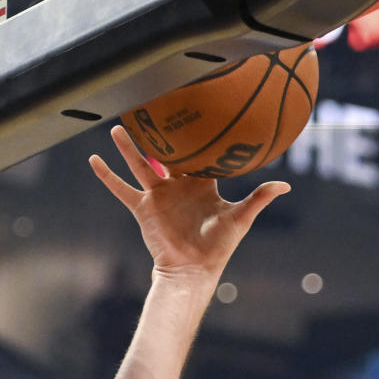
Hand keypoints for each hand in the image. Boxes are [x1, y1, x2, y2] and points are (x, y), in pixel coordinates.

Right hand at [89, 125, 289, 282]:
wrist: (193, 270)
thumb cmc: (218, 247)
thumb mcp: (241, 218)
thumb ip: (258, 198)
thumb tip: (285, 186)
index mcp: (202, 185)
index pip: (199, 155)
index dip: (198, 136)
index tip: (194, 111)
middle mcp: (178, 186)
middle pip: (166, 154)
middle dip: (159, 134)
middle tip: (153, 108)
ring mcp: (158, 196)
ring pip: (140, 165)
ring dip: (129, 147)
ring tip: (118, 126)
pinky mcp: (143, 208)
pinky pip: (121, 189)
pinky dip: (108, 177)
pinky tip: (93, 161)